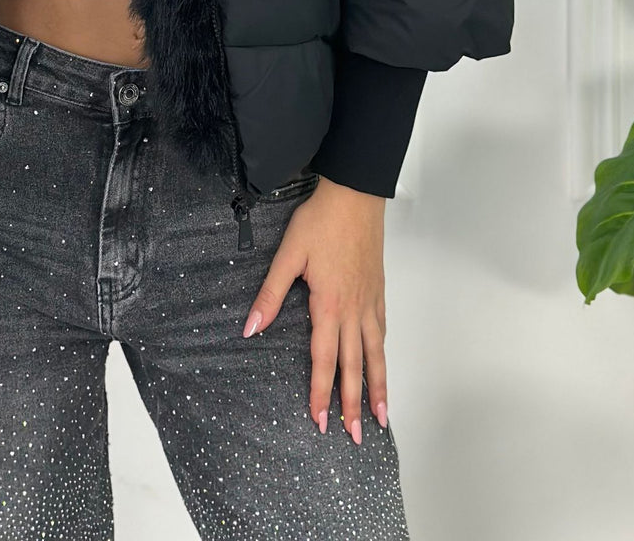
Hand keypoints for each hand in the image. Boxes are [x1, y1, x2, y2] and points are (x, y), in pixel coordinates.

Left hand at [242, 174, 387, 444]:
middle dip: (352, 404)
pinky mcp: (378, 292)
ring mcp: (370, 302)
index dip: (321, 392)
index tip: (320, 421)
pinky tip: (381, 366)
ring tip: (380, 418)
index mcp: (328, 305)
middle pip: (354, 366)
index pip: (324, 359)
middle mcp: (353, 310)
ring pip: (375, 355)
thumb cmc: (319, 222)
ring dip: (377, 388)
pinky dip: (382, 356)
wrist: (354, 196)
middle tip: (353, 436)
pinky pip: (381, 333)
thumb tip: (250, 328)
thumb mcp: (288, 255)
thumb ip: (270, 294)